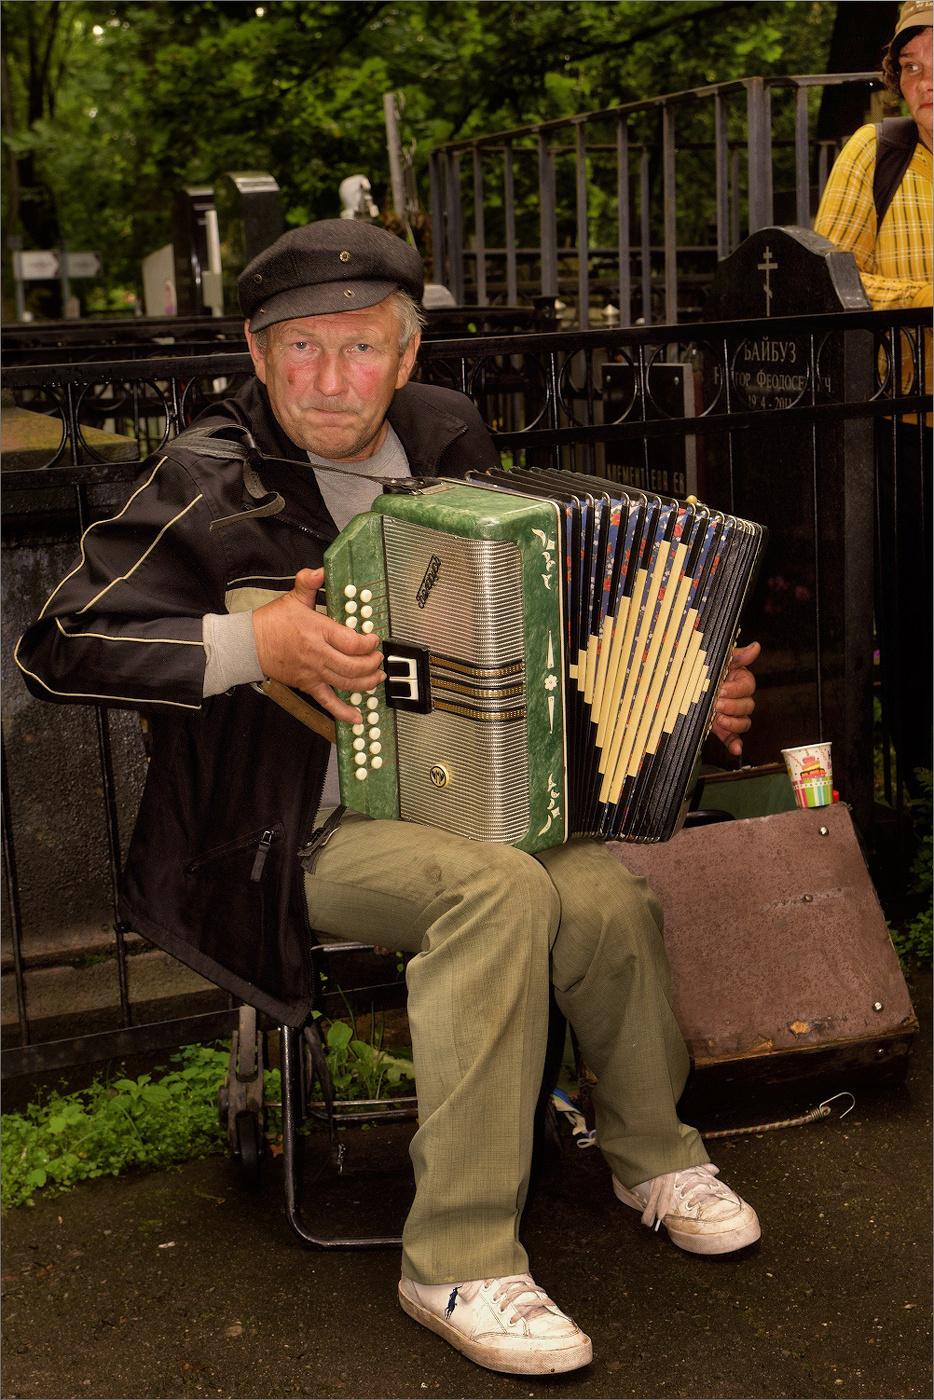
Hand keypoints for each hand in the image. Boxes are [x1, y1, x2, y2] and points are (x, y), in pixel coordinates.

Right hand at [252, 567, 384, 723]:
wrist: (248, 645)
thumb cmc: (271, 623)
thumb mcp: (293, 597)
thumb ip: (309, 582)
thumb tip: (320, 570)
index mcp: (317, 631)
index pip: (352, 642)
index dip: (369, 643)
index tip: (374, 640)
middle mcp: (317, 654)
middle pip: (353, 666)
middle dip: (372, 664)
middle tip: (379, 659)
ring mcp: (313, 672)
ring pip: (346, 683)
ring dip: (366, 683)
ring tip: (377, 678)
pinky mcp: (307, 685)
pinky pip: (327, 702)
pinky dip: (343, 712)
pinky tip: (355, 716)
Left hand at [710, 640, 759, 757]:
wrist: (680, 686)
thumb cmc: (701, 669)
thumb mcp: (717, 660)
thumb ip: (736, 655)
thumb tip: (756, 646)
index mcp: (740, 680)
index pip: (747, 686)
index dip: (736, 690)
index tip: (721, 689)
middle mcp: (739, 699)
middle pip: (748, 706)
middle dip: (733, 706)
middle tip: (717, 704)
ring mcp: (732, 715)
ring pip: (744, 722)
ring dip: (734, 723)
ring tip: (719, 720)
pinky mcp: (723, 729)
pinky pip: (733, 738)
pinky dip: (735, 744)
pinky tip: (735, 749)